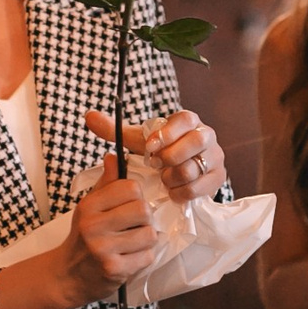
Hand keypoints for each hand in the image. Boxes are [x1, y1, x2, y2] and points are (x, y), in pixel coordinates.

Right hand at [66, 153, 157, 299]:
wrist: (67, 276)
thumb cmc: (82, 238)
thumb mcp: (89, 207)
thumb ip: (106, 183)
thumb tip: (114, 156)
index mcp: (89, 206)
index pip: (130, 188)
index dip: (136, 196)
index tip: (129, 206)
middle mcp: (93, 226)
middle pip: (143, 210)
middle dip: (145, 218)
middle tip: (135, 226)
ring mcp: (103, 249)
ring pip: (149, 234)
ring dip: (146, 240)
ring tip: (132, 243)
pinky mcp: (114, 269)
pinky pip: (147, 257)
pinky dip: (143, 258)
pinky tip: (129, 258)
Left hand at [84, 108, 224, 201]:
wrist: (176, 176)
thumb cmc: (158, 153)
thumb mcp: (136, 141)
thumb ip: (114, 129)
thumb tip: (89, 116)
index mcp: (187, 121)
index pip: (184, 119)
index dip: (167, 134)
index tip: (149, 148)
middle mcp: (206, 135)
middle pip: (195, 142)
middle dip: (170, 158)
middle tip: (156, 167)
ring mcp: (216, 157)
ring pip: (194, 167)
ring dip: (173, 178)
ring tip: (163, 180)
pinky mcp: (219, 178)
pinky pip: (199, 187)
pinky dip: (182, 192)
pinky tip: (172, 192)